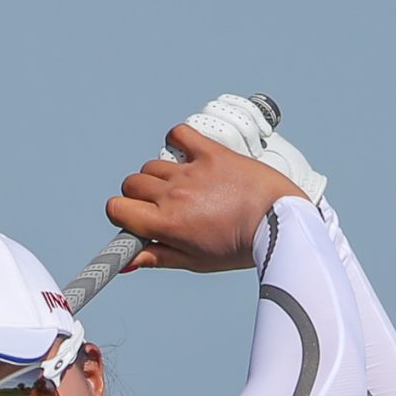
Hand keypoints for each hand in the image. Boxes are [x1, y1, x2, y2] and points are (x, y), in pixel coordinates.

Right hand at [105, 124, 309, 272]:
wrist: (278, 222)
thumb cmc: (240, 247)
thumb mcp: (196, 262)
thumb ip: (157, 257)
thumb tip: (126, 262)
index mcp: (166, 224)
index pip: (117, 208)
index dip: (123, 215)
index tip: (138, 220)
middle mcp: (173, 195)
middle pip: (131, 184)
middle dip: (140, 197)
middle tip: (163, 207)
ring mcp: (191, 171)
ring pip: (152, 165)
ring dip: (160, 176)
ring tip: (185, 188)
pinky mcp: (210, 152)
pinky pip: (178, 134)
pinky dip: (177, 142)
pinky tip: (187, 157)